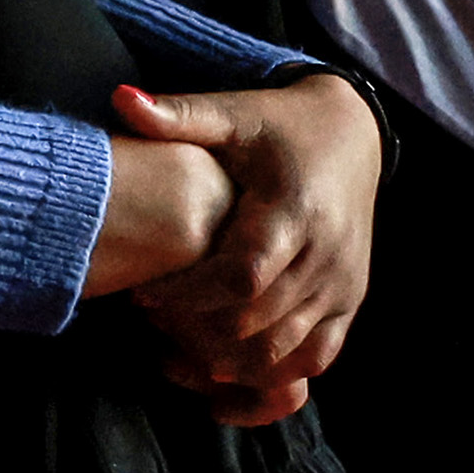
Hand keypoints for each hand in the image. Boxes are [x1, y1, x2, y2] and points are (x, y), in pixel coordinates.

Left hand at [110, 74, 376, 421]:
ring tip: (179, 351)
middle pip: (259, 320)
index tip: (143, 297)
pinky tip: (226, 367)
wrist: (354, 134)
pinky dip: (272, 372)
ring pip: (285, 349)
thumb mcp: (231, 115)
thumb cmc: (277, 126)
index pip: (242, 275)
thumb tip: (119, 100)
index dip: (189, 294)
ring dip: (229, 361)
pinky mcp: (352, 300)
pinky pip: (317, 356)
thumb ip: (177, 116)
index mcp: (295, 209)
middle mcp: (327, 253)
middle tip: (153, 332)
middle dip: (199, 333)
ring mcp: (344, 283)